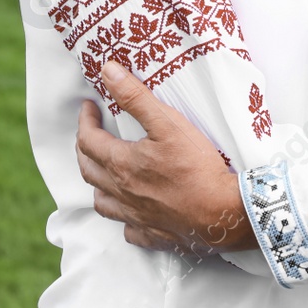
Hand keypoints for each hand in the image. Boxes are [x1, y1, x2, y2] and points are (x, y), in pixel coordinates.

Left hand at [75, 61, 255, 253]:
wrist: (222, 213)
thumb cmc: (197, 167)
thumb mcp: (168, 123)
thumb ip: (136, 97)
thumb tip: (108, 72)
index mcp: (121, 164)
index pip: (88, 140)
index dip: (85, 121)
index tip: (89, 108)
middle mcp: (121, 193)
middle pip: (89, 170)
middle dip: (85, 148)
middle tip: (91, 133)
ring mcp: (135, 217)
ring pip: (102, 201)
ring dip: (98, 183)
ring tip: (104, 170)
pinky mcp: (152, 234)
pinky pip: (128, 229)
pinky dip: (124, 217)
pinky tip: (131, 210)